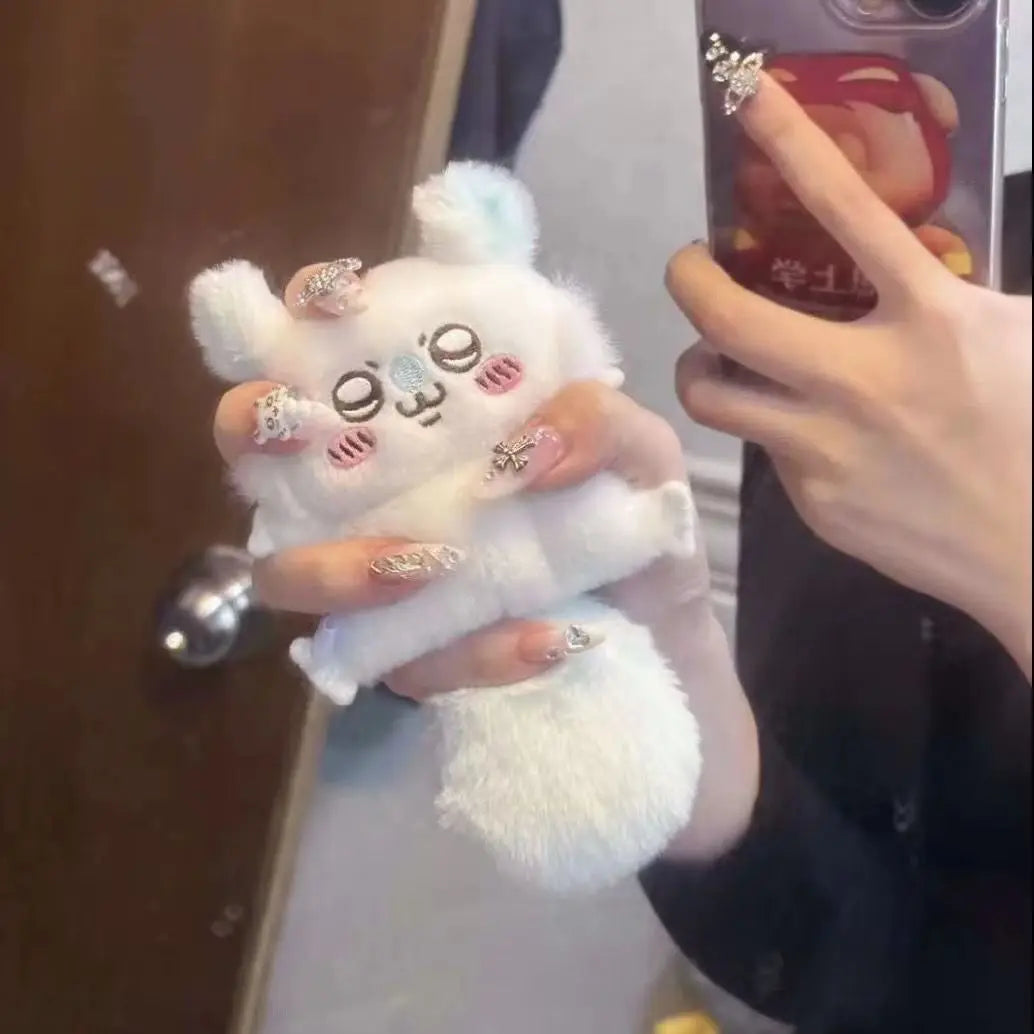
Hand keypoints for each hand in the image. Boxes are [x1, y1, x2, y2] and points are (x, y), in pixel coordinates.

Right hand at [213, 282, 758, 856]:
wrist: (660, 639)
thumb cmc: (633, 521)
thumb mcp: (641, 456)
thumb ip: (600, 421)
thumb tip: (525, 454)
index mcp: (428, 418)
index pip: (335, 348)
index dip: (306, 311)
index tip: (336, 299)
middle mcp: (379, 487)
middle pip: (256, 446)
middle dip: (253, 425)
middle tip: (300, 424)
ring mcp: (376, 576)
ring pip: (286, 571)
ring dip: (340, 564)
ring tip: (435, 560)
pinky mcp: (405, 657)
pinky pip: (404, 661)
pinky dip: (473, 651)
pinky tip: (548, 639)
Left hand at [667, 73, 1031, 678]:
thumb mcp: (1011, 336)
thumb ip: (943, 297)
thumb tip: (885, 269)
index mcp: (931, 319)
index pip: (852, 210)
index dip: (794, 143)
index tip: (749, 97)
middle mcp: (863, 380)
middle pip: (728, 318)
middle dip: (688, 280)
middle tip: (690, 267)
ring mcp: (826, 448)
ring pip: (712, 394)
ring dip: (699, 365)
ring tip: (718, 358)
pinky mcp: (812, 502)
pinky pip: (765, 450)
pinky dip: (774, 429)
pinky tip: (812, 436)